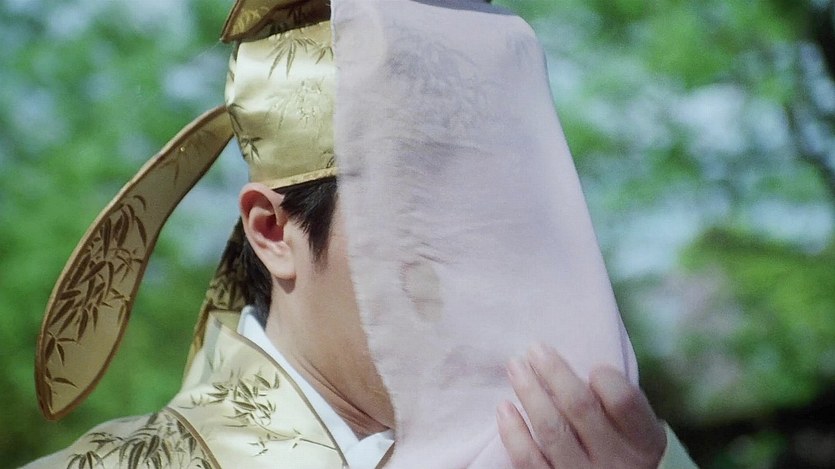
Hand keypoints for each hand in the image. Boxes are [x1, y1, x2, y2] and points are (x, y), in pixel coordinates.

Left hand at [497, 344, 665, 468]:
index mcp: (643, 443)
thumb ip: (618, 406)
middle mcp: (616, 461)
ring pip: (552, 430)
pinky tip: (504, 408)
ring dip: (529, 393)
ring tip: (515, 367)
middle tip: (535, 350)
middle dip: (554, 373)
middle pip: (581, 407)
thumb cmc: (625, 452)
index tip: (593, 367)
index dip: (606, 378)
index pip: (623, 401)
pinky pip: (529, 461)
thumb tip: (581, 369)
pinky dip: (513, 433)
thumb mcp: (638, 432)